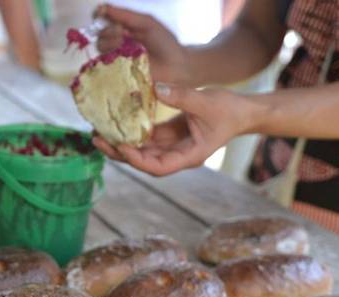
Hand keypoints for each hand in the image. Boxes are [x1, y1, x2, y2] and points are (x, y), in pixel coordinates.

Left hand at [93, 84, 252, 176]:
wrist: (242, 111)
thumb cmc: (229, 110)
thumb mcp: (207, 101)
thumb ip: (182, 96)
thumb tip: (155, 87)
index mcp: (189, 156)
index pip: (158, 166)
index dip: (138, 160)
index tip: (120, 147)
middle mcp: (177, 156)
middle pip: (143, 161)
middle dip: (119, 152)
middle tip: (96, 140)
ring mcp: (172, 147)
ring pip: (142, 150)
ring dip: (121, 142)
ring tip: (98, 131)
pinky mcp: (169, 135)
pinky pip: (146, 136)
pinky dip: (131, 130)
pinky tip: (114, 121)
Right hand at [95, 4, 189, 84]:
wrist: (175, 66)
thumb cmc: (164, 43)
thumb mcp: (146, 23)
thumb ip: (126, 15)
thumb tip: (103, 7)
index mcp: (126, 27)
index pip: (105, 18)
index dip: (101, 16)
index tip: (100, 14)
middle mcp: (120, 41)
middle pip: (101, 33)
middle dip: (108, 31)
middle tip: (121, 34)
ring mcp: (119, 57)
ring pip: (101, 47)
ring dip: (108, 43)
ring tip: (121, 45)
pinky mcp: (120, 72)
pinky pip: (106, 65)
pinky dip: (108, 58)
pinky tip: (118, 57)